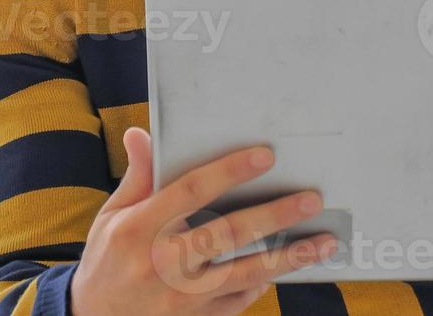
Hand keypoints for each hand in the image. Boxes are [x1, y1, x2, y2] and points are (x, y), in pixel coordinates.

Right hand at [70, 127, 335, 314]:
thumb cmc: (107, 259)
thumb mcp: (113, 216)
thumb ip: (138, 176)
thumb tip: (141, 132)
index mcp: (141, 227)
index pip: (192, 192)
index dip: (230, 171)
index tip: (266, 155)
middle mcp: (163, 262)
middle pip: (227, 234)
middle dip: (274, 215)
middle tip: (312, 199)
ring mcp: (181, 297)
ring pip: (244, 272)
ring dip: (289, 257)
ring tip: (324, 241)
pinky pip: (238, 299)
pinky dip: (264, 283)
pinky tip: (290, 266)